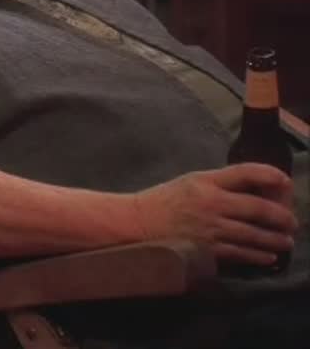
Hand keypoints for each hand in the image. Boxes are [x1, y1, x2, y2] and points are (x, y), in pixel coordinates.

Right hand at [132, 164, 296, 266]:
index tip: (285, 181)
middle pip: (259, 208)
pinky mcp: (207, 250)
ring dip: (275, 239)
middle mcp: (212, 203)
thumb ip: (219, 184)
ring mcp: (210, 229)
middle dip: (282, 216)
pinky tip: (268, 256)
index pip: (247, 172)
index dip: (271, 176)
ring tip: (285, 241)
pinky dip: (259, 256)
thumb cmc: (163, 200)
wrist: (136, 224)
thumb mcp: (190, 182)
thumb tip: (254, 191)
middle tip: (292, 222)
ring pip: (255, 235)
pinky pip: (241, 254)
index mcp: (206, 182)